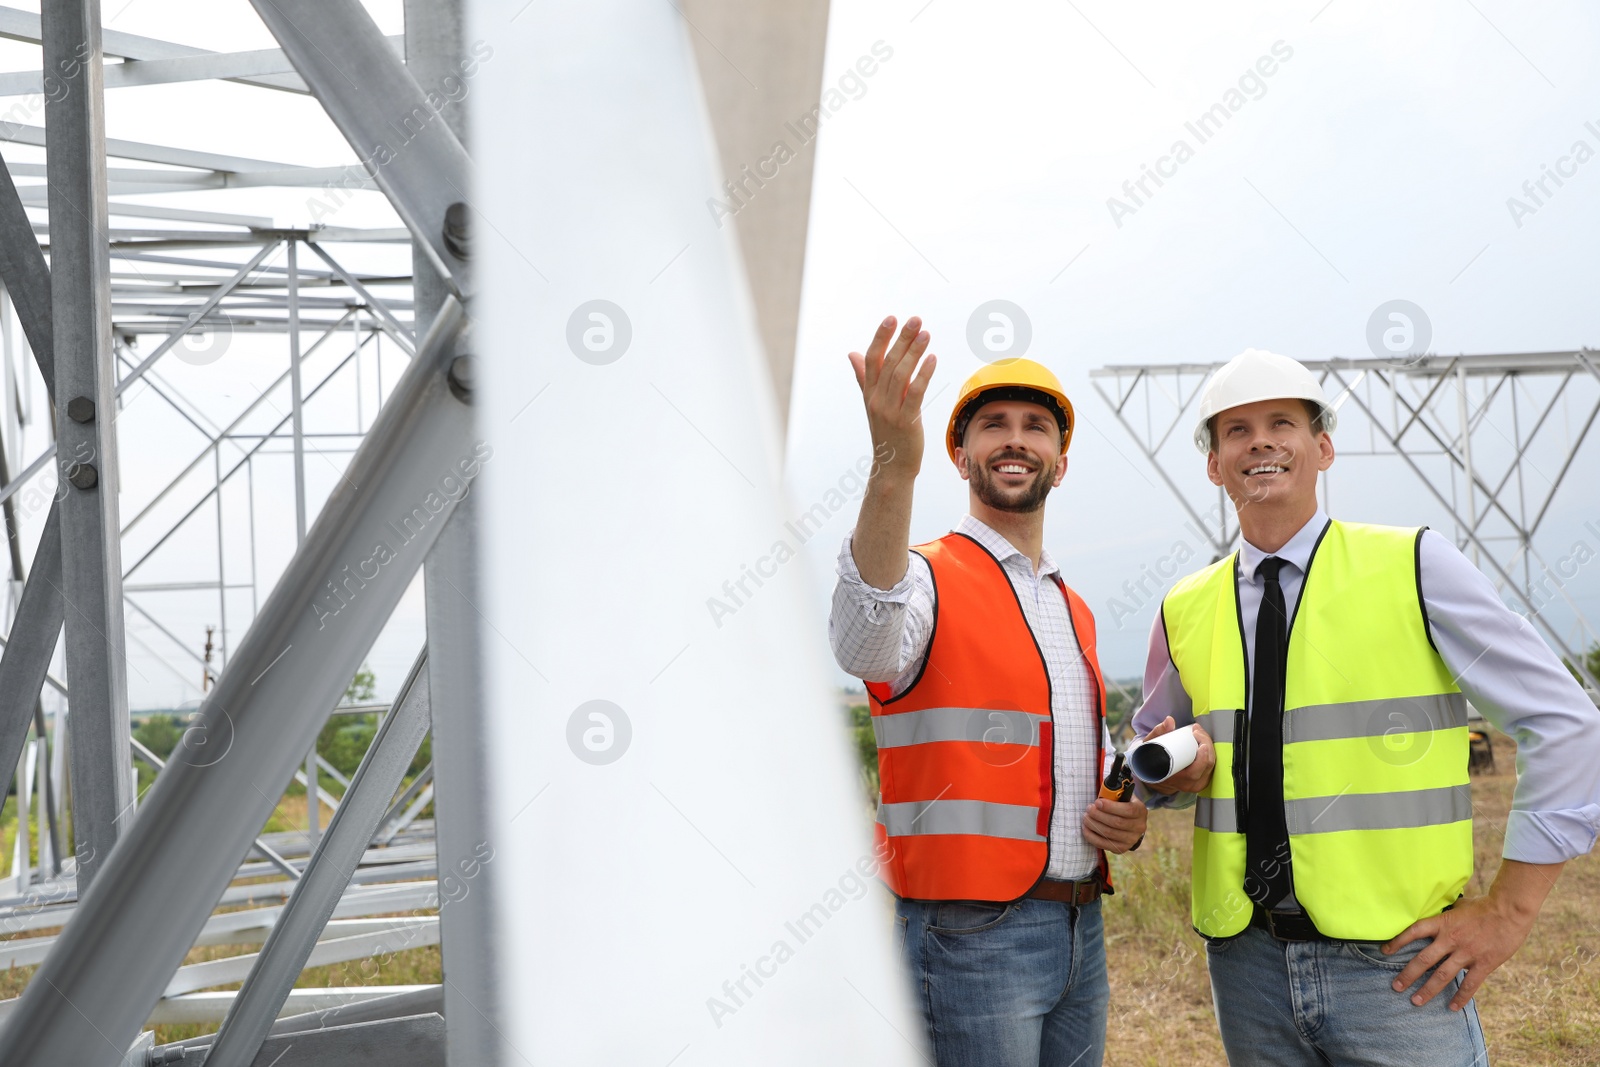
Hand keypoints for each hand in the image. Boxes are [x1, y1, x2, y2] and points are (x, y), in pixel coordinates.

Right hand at [848, 316, 935, 482]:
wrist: (892, 467)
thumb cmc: (887, 433)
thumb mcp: (873, 403)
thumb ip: (864, 377)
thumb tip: (853, 354)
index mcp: (869, 393)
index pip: (872, 359)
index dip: (881, 337)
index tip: (891, 318)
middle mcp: (877, 399)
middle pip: (888, 362)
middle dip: (902, 338)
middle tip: (915, 319)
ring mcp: (890, 411)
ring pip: (901, 375)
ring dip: (914, 352)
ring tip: (926, 334)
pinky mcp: (906, 421)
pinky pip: (915, 393)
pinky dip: (924, 374)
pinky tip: (932, 359)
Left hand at [1082, 794, 1145, 852]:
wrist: (1130, 822)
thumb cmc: (1122, 805)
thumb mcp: (1122, 796)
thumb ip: (1114, 794)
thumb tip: (1102, 794)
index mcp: (1140, 811)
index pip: (1128, 810)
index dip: (1111, 807)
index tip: (1097, 802)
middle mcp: (1139, 827)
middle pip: (1117, 823)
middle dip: (1099, 815)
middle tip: (1089, 809)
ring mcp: (1131, 840)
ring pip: (1109, 833)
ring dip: (1094, 825)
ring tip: (1086, 817)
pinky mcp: (1121, 848)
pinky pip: (1104, 844)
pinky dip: (1092, 836)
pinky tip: (1086, 828)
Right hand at [1139, 716, 1214, 794]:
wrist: (1154, 776)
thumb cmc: (1150, 762)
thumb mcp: (1149, 747)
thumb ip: (1158, 733)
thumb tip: (1169, 721)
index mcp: (1176, 780)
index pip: (1194, 773)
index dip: (1202, 759)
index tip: (1201, 745)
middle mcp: (1190, 784)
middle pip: (1207, 764)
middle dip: (1206, 743)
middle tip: (1197, 731)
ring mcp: (1198, 783)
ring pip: (1211, 764)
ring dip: (1208, 745)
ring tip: (1199, 733)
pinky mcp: (1204, 779)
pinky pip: (1212, 764)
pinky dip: (1210, 751)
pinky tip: (1204, 741)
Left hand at [1386, 858, 1561, 1008]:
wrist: (1510, 910)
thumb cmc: (1485, 905)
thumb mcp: (1460, 905)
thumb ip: (1448, 913)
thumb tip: (1438, 911)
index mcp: (1443, 923)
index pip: (1414, 932)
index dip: (1398, 942)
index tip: (1384, 952)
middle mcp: (1450, 939)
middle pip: (1424, 959)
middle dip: (1408, 974)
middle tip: (1396, 987)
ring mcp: (1466, 953)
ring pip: (1442, 975)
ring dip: (1427, 990)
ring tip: (1415, 1001)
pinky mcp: (1483, 964)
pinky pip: (1469, 985)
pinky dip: (1460, 997)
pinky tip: (1451, 1007)